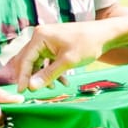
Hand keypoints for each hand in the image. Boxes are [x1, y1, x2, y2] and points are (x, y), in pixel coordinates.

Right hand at [4, 21, 118, 90]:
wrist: (105, 35)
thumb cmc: (88, 44)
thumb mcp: (68, 62)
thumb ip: (48, 75)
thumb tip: (31, 87)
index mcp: (40, 36)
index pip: (25, 59)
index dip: (22, 77)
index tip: (21, 92)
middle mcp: (40, 36)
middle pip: (28, 60)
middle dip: (31, 77)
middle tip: (32, 92)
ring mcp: (47, 40)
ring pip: (38, 62)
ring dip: (43, 76)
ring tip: (52, 88)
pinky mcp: (54, 45)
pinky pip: (47, 60)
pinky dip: (52, 71)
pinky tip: (62, 82)